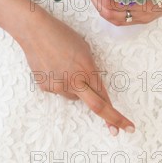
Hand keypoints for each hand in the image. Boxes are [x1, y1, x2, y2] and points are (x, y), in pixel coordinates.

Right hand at [10, 11, 134, 135]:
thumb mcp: (84, 49)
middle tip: (117, 131)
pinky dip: (60, 82)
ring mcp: (59, 86)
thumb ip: (90, 70)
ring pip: (74, 95)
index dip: (116, 113)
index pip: (105, 96)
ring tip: (65, 67)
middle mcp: (75, 81)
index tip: (126, 126)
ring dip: (76, 88)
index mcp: (88, 69)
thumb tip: (90, 86)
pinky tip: (53, 67)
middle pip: (96, 106)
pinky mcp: (45, 87)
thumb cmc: (62, 35)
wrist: (35, 31)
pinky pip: (59, 90)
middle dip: (110, 120)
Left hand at [89, 0, 161, 25]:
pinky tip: (105, 1)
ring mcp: (142, 17)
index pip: (114, 3)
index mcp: (144, 3)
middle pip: (111, 14)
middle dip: (98, 1)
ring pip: (114, 19)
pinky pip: (121, 20)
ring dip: (102, 7)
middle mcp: (142, 14)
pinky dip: (110, 11)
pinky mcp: (143, 17)